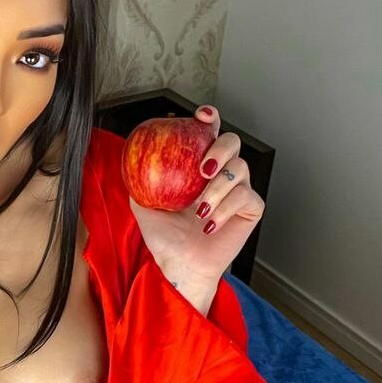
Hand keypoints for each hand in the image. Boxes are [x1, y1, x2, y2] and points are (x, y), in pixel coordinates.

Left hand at [127, 105, 265, 284]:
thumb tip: (131, 158)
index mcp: (197, 167)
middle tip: (202, 169)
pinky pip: (246, 196)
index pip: (208, 133)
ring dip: (217, 189)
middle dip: (220, 148)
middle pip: (232, 142)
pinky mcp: (250, 208)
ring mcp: (237, 190)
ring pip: (240, 169)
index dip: (210, 119)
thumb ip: (139, 181)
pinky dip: (226, 209)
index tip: (202, 117)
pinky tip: (210, 223)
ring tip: (200, 210)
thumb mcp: (143, 206)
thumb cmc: (165, 239)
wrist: (179, 265)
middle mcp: (220, 174)